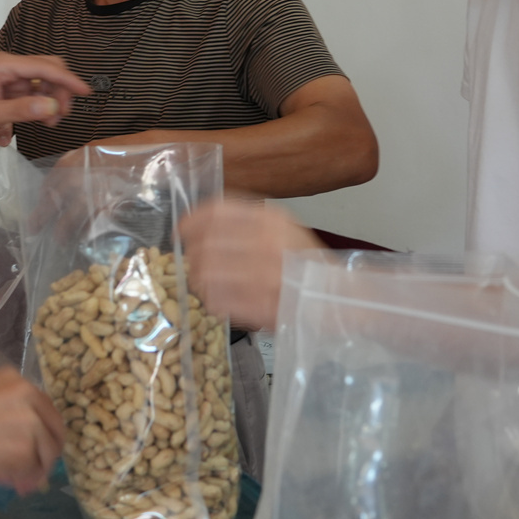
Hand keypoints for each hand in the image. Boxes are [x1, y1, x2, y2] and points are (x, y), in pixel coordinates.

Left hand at [0, 53, 89, 153]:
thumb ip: (22, 110)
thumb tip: (52, 107)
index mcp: (2, 65)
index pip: (43, 67)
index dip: (66, 80)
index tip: (84, 91)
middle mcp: (6, 69)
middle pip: (45, 73)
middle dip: (58, 93)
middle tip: (63, 114)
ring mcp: (5, 82)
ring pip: (38, 89)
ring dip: (44, 107)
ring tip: (47, 124)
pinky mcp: (4, 96)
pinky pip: (26, 102)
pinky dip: (27, 115)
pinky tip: (9, 135)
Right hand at [0, 368, 65, 492]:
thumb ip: (9, 415)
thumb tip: (28, 443)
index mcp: (16, 380)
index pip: (46, 410)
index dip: (44, 435)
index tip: (38, 451)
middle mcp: (28, 395)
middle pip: (53, 432)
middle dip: (45, 456)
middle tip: (32, 474)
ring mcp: (30, 422)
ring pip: (45, 454)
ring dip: (33, 471)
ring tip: (15, 481)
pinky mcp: (25, 449)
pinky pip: (32, 471)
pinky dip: (23, 480)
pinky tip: (7, 482)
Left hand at [180, 201, 321, 330]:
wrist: (337, 298)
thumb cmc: (305, 264)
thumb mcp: (283, 228)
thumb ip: (247, 221)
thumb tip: (201, 224)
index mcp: (271, 220)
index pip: (216, 212)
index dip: (192, 220)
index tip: (181, 229)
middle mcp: (265, 244)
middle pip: (204, 244)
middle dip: (192, 254)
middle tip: (193, 262)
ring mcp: (261, 277)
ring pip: (205, 274)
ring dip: (198, 279)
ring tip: (206, 283)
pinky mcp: (258, 306)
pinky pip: (216, 300)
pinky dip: (212, 300)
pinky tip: (220, 299)